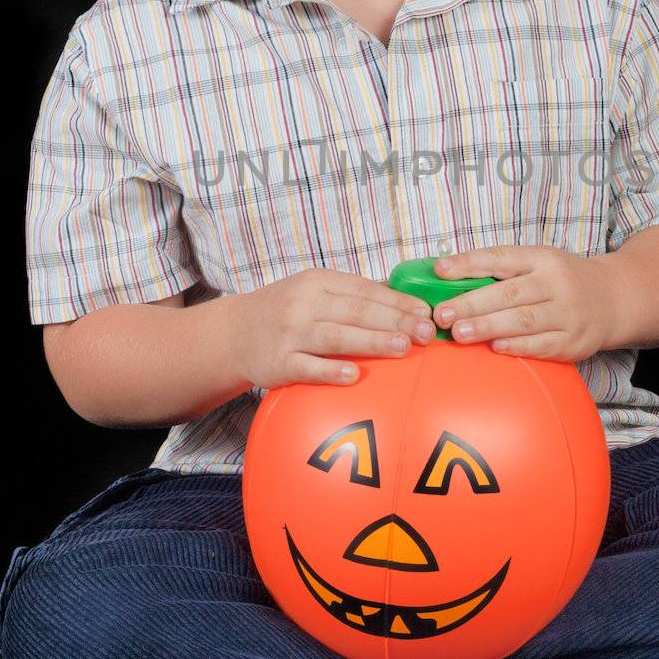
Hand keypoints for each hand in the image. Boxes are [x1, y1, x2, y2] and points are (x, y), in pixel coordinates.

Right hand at [234, 267, 434, 388]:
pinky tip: (354, 376)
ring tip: (402, 347)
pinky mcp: (278, 362)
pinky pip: (308, 367)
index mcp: (317, 282)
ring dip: (371, 341)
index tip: (425, 313)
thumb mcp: (314, 291)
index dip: (397, 302)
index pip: (365, 290)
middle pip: (356, 311)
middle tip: (425, 332)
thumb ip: (353, 294)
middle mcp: (303, 304)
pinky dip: (331, 371)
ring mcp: (290, 333)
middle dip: (395, 321)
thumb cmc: (285, 312)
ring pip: (336, 336)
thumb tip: (403, 299)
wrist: (233, 333)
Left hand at [431, 244, 631, 361]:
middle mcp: (556, 283)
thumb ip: (501, 271)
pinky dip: (517, 346)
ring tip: (460, 333)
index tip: (440, 271)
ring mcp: (567, 313)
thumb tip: (446, 277)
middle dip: (472, 304)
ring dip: (489, 327)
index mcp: (542, 259)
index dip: (469, 263)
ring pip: (524, 320)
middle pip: (510, 293)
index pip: (501, 258)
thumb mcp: (539, 263)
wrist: (616, 298)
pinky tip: (495, 347)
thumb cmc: (563, 281)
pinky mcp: (574, 341)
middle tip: (443, 315)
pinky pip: (542, 345)